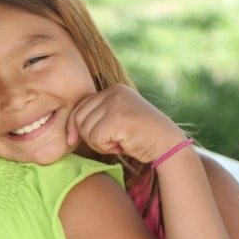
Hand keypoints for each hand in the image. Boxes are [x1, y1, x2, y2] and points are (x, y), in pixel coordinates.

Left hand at [67, 84, 185, 163]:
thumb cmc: (140, 137)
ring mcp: (116, 104)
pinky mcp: (119, 118)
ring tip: (119, 143)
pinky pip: (96, 138)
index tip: (72, 140)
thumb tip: (68, 132)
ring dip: (99, 144)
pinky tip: (122, 146)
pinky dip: (106, 148)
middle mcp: (113, 92)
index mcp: (113, 90)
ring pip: (86, 130)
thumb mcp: (117, 119)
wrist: (169, 145)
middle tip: (111, 142)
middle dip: (89, 136)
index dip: (73, 125)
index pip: (80, 106)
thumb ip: (97, 117)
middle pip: (79, 118)